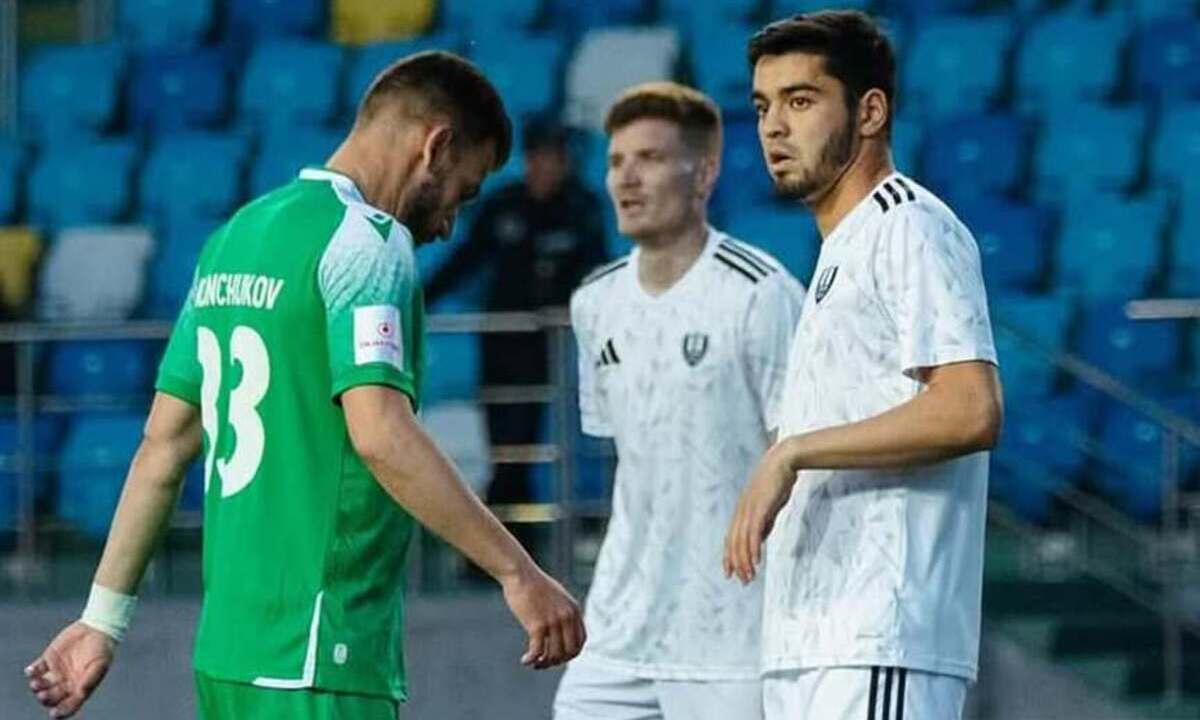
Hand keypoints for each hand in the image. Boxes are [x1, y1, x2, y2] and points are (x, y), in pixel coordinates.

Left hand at [25, 622, 114, 717]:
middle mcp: (66, 682)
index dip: (62, 711)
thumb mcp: (100, 664)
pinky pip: (36, 669)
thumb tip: (81, 694)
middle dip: (46, 699)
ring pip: (41, 686)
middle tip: (43, 695)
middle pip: (52, 697)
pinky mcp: (48, 660)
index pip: (69, 704)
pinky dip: (31, 672)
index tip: (54, 714)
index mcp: (80, 687)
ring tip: (35, 683)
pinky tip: (31, 671)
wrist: (96, 628)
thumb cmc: (102, 648)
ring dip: (37, 687)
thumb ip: (90, 680)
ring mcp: (56, 672)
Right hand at [501, 564, 585, 669]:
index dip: (571, 653)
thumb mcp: (557, 597)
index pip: (581, 641)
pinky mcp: (538, 625)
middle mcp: (567, 617)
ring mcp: (554, 621)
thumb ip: (563, 612)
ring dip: (544, 663)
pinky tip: (525, 661)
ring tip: (534, 663)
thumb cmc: (534, 585)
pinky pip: (537, 651)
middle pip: (570, 651)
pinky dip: (531, 659)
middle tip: (544, 662)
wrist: (520, 573)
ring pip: (554, 655)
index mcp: (574, 610)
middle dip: (558, 661)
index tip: (558, 657)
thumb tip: (561, 631)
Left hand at [724, 441, 798, 583]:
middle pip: (734, 542)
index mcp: (742, 510)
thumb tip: (759, 539)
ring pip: (742, 540)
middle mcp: (741, 511)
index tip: (730, 572)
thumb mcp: (769, 506)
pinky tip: (755, 561)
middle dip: (736, 563)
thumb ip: (763, 523)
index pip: (731, 538)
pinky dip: (753, 549)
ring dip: (745, 561)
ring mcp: (749, 509)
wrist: (783, 460)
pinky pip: (753, 533)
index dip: (729, 556)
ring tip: (748, 576)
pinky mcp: (760, 508)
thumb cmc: (777, 481)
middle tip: (741, 580)